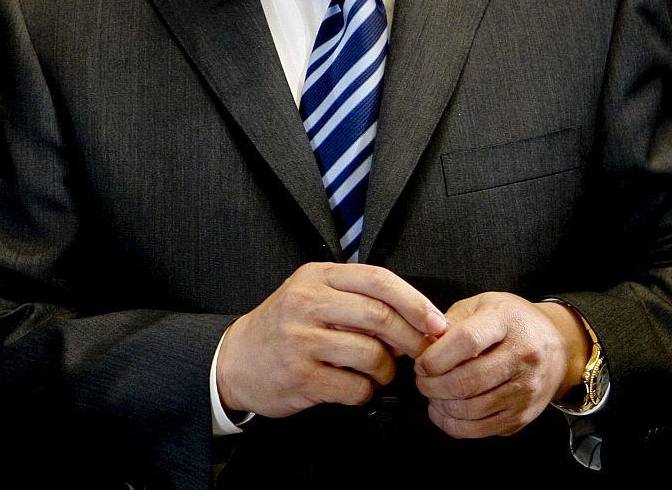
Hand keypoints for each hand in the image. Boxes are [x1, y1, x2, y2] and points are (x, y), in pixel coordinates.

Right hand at [216, 262, 446, 417]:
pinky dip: (366, 393)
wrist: (235, 361)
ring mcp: (301, 339)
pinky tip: (355, 389)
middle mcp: (306, 302)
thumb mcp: (310, 297)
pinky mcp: (300, 375)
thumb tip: (414, 320)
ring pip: (372, 354)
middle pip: (380, 316)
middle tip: (421, 355)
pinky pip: (355, 387)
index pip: (378, 280)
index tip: (437, 323)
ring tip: (378, 374)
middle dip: (412, 340)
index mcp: (316, 277)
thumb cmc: (283, 330)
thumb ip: (354, 300)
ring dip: (387, 371)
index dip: (415, 301)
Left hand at [413, 293, 588, 437]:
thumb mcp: (482, 305)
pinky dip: (453, 424)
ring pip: (471, 410)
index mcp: (507, 323)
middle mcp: (522, 357)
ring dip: (440, 406)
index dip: (437, 356)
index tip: (421, 362)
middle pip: (467, 381)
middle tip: (421, 380)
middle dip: (432, 385)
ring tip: (432, 394)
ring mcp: (525, 390)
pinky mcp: (523, 416)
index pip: (468, 341)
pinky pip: (480, 429)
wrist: (558, 346)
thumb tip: (423, 348)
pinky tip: (444, 411)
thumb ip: (451, 323)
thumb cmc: (512, 322)